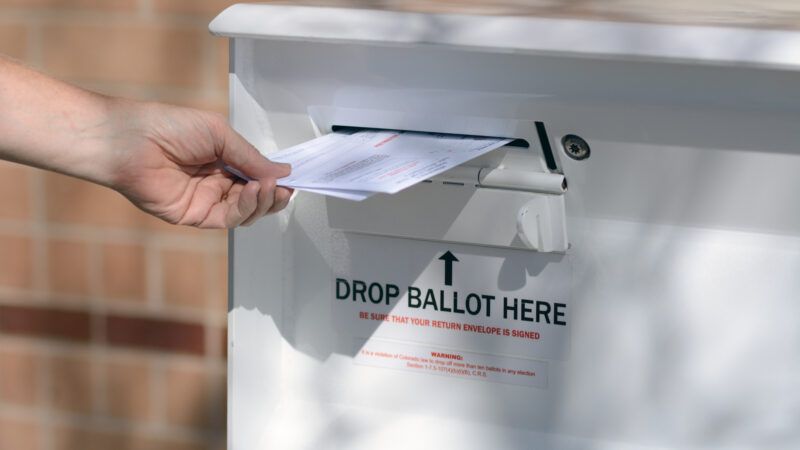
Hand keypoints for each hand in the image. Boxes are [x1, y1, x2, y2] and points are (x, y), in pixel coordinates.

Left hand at [106, 100, 292, 227]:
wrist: (130, 142)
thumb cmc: (168, 127)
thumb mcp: (220, 133)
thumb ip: (251, 157)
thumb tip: (283, 171)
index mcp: (223, 159)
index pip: (258, 175)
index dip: (275, 178)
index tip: (293, 178)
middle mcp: (218, 182)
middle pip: (256, 197)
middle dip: (273, 194)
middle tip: (284, 188)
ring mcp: (207, 201)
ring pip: (247, 211)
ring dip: (262, 201)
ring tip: (267, 187)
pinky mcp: (196, 216)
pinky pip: (229, 218)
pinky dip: (245, 207)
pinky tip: (252, 191)